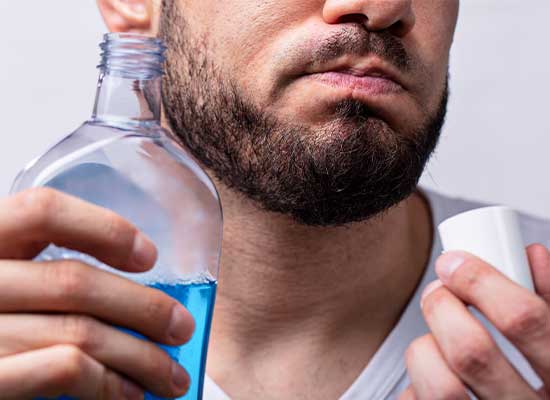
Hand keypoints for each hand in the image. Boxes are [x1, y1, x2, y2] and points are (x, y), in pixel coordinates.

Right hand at [0, 187, 194, 398]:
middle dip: (144, 308)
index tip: (149, 256)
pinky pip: (62, 370)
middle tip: (181, 327)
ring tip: (172, 374)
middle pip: (75, 281)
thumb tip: (131, 288)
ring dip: (140, 356)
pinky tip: (131, 393)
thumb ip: (40, 275)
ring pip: (79, 331)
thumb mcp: (6, 282)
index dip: (103, 227)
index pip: (42, 210)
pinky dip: (108, 382)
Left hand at [400, 244, 549, 399]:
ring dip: (425, 349)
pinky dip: (416, 384)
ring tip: (433, 339)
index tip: (455, 263)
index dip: (482, 281)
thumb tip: (531, 254)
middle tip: (438, 292)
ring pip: (439, 386)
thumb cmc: (543, 387)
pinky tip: (432, 377)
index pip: (526, 320)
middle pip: (471, 352)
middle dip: (442, 308)